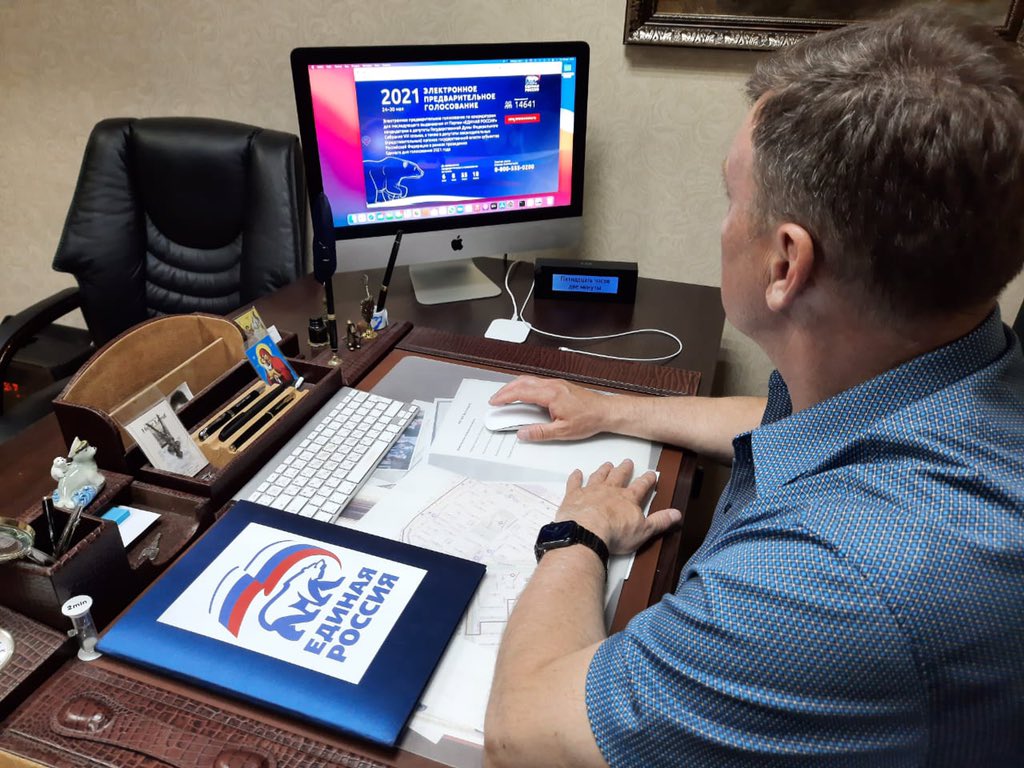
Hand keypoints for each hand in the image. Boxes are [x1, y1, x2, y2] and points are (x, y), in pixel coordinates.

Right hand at [489, 376, 607, 441]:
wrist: (605, 411)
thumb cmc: (589, 419)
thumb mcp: (563, 431)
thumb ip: (540, 432)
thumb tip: (523, 433)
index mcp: (551, 395)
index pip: (521, 392)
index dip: (505, 397)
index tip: (495, 402)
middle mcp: (553, 386)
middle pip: (522, 382)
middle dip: (506, 390)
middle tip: (496, 399)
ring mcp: (556, 384)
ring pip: (530, 380)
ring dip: (515, 387)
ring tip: (506, 396)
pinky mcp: (560, 386)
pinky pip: (537, 382)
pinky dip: (525, 386)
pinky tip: (524, 394)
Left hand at [556, 460, 680, 554]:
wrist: (587, 532)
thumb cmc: (615, 533)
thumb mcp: (644, 531)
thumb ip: (660, 521)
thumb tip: (677, 514)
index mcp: (628, 499)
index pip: (641, 486)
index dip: (647, 480)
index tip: (651, 474)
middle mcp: (610, 490)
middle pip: (619, 476)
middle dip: (624, 469)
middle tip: (627, 462)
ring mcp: (591, 491)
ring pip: (599, 476)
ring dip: (604, 470)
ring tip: (607, 465)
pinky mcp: (574, 496)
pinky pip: (575, 483)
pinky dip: (576, 477)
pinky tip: (576, 472)